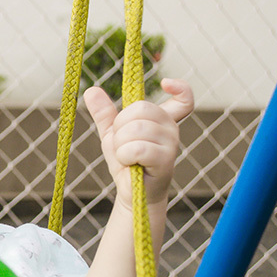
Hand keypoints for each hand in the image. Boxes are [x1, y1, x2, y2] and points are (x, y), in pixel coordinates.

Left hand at [83, 78, 193, 206]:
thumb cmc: (126, 161)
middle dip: (120, 127)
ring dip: (121, 144)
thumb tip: (91, 90)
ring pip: (136, 129)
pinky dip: (125, 156)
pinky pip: (137, 148)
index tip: (165, 83)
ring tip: (127, 156)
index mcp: (162, 119)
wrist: (131, 192)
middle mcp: (171, 128)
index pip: (184, 100)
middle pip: (140, 109)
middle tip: (124, 144)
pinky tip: (131, 164)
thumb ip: (104, 113)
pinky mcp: (166, 159)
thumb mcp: (112, 134)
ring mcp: (171, 143)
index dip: (181, 88)